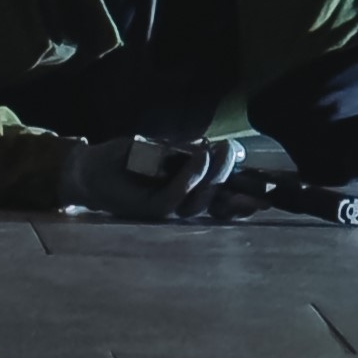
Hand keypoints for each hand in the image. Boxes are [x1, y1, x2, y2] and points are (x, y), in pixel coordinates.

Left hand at [58, 137, 257, 220]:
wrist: (90, 167)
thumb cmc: (126, 159)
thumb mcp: (160, 151)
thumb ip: (185, 154)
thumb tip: (215, 148)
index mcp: (188, 195)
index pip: (222, 204)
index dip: (244, 202)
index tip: (267, 194)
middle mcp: (180, 207)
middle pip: (216, 203)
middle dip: (234, 185)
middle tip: (241, 156)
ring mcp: (166, 210)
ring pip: (199, 201)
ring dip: (214, 175)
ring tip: (222, 150)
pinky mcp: (149, 209)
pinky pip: (175, 196)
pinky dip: (189, 177)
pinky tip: (199, 157)